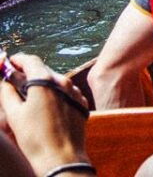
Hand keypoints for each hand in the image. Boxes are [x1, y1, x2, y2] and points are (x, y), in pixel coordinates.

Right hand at [0, 54, 89, 175]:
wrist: (61, 157)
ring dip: (42, 83)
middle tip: (15, 78)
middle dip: (29, 72)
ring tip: (29, 94)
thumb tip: (4, 81)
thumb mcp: (14, 114)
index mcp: (45, 81)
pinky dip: (55, 93)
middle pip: (43, 70)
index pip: (31, 60)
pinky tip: (46, 105)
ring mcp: (74, 92)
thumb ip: (7, 93)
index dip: (18, 60)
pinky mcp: (81, 103)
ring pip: (55, 81)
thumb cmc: (35, 137)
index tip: (9, 62)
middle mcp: (63, 82)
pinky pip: (66, 92)